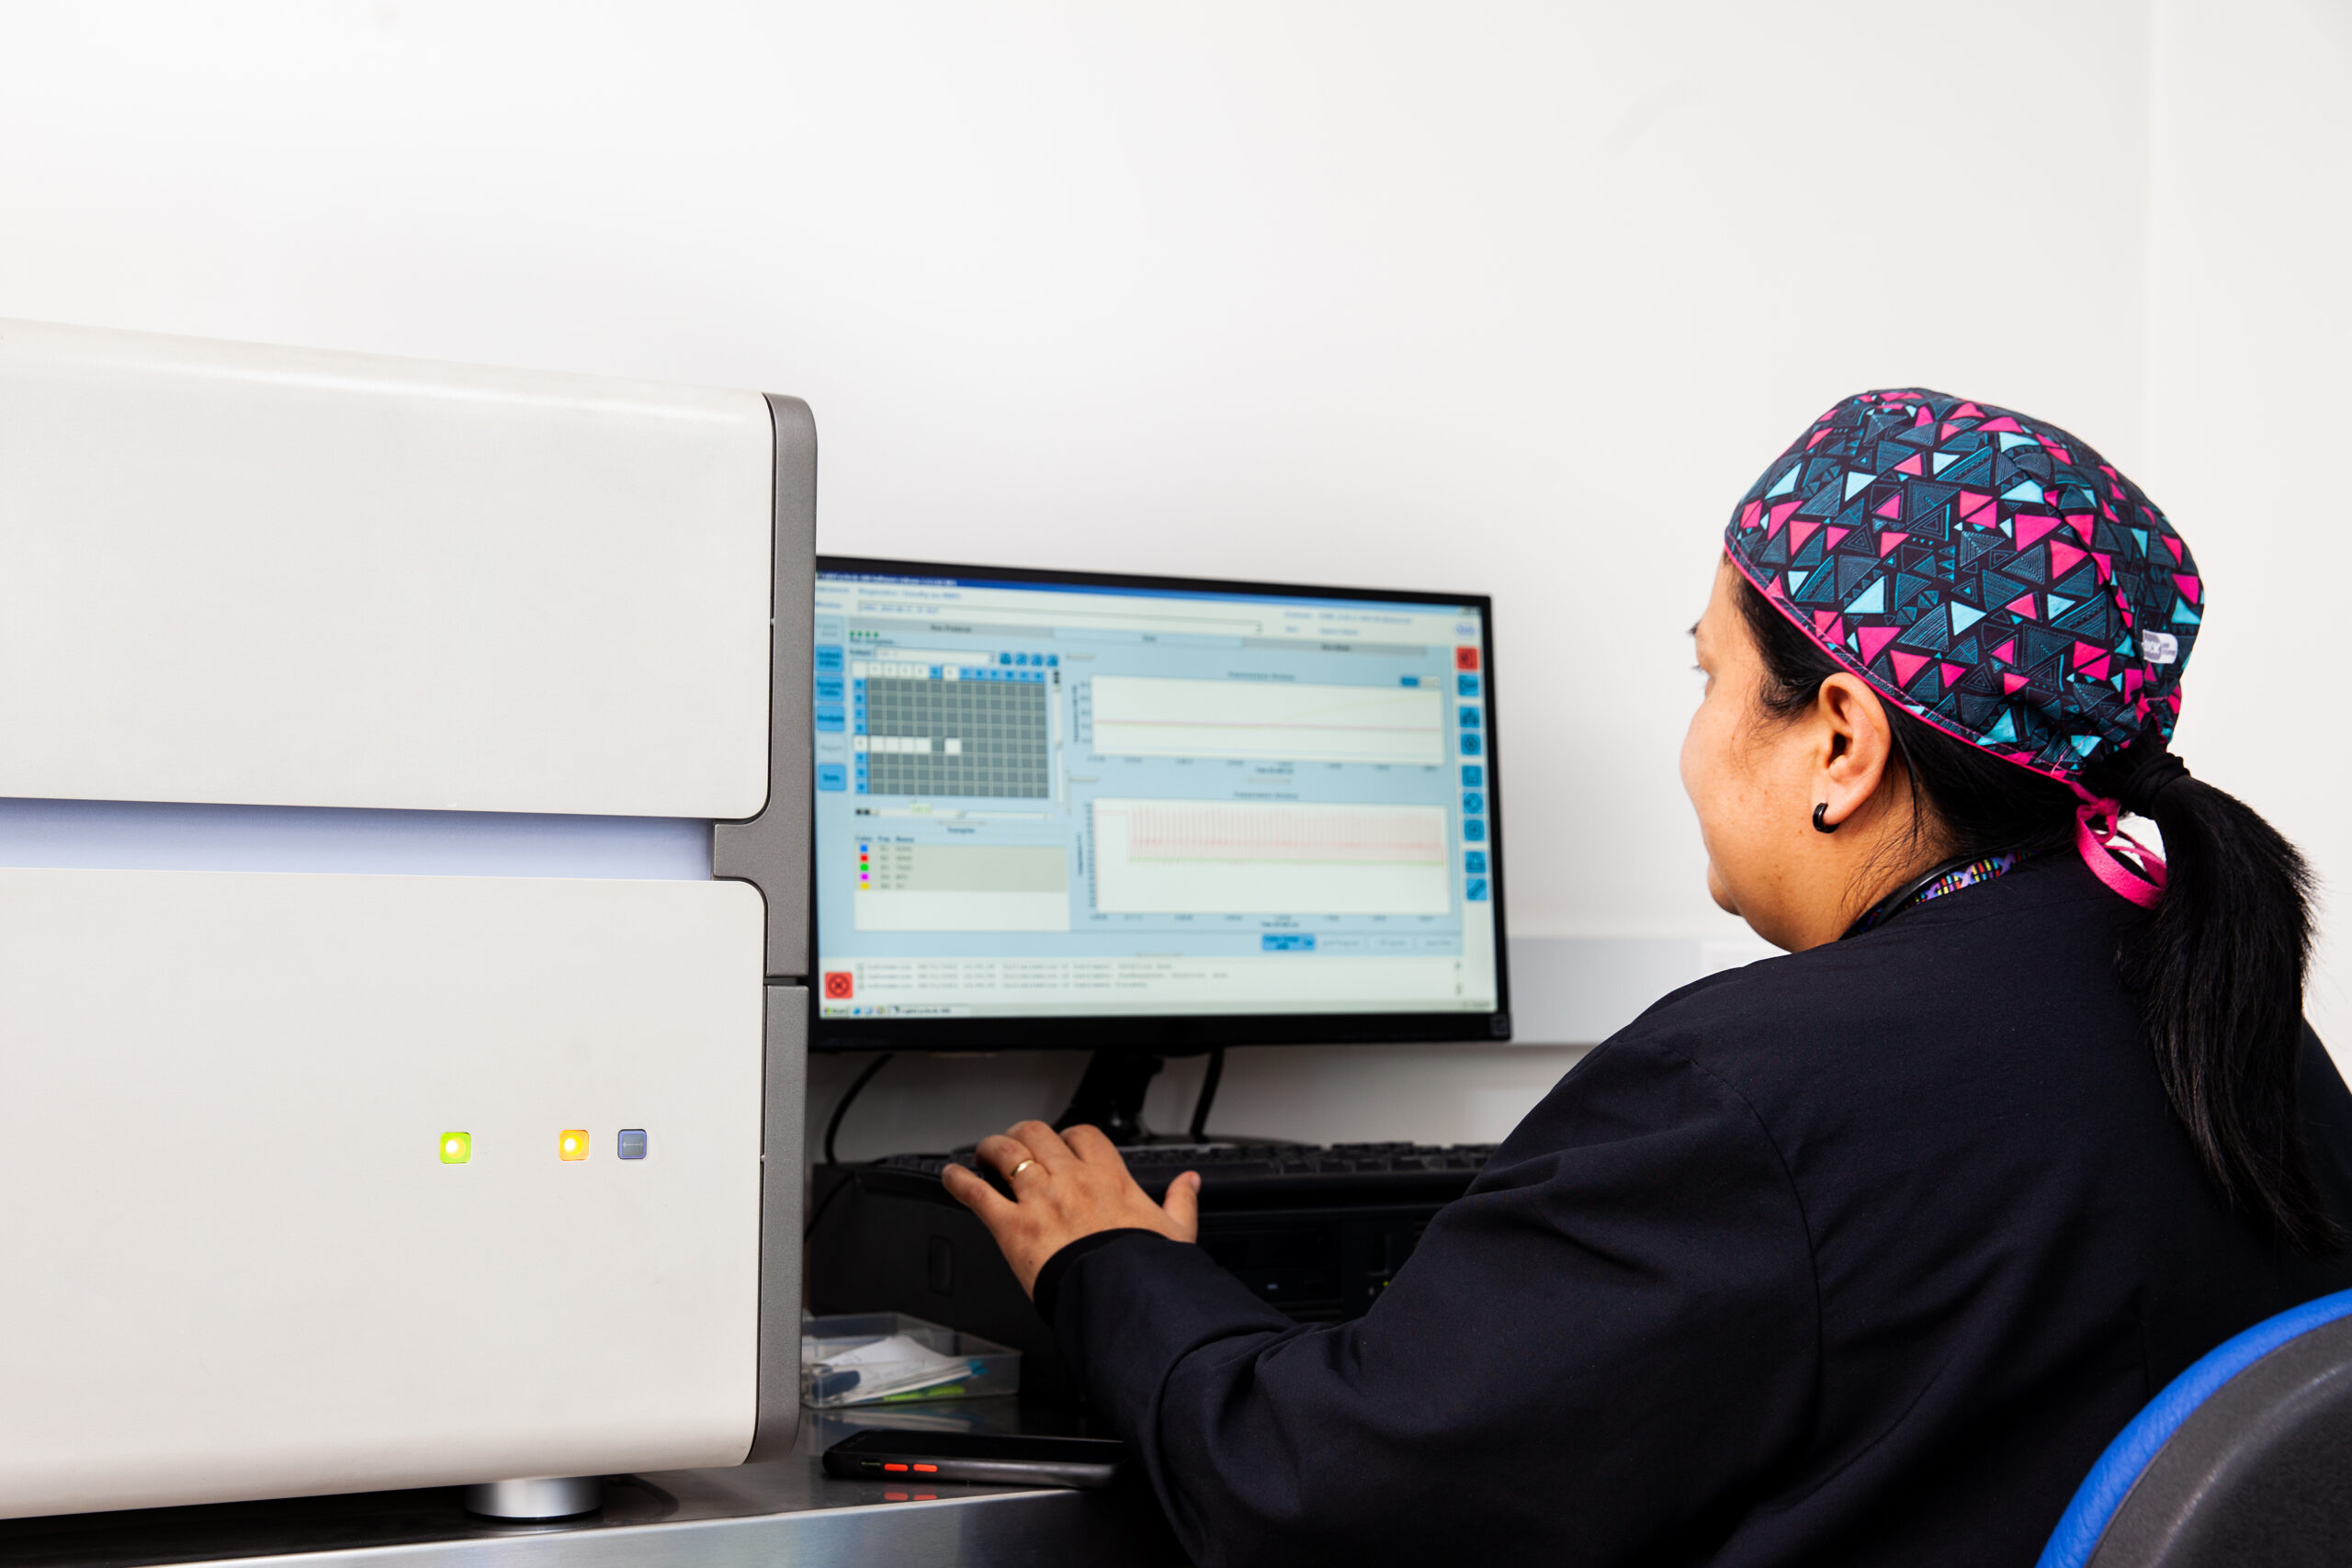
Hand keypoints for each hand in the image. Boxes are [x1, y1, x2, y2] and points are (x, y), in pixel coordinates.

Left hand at [942, 1120, 1201, 1296]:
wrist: (1122, 1299)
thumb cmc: (1146, 1271)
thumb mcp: (1176, 1232)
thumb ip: (1182, 1201)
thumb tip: (1191, 1182)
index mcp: (1109, 1178)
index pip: (1084, 1136)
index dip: (1068, 1136)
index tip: (1063, 1144)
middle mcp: (1070, 1180)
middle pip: (1038, 1134)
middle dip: (1023, 1135)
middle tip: (1016, 1143)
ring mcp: (1039, 1200)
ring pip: (1006, 1153)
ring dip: (990, 1148)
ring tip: (982, 1153)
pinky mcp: (1013, 1227)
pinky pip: (978, 1194)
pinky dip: (958, 1181)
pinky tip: (950, 1176)